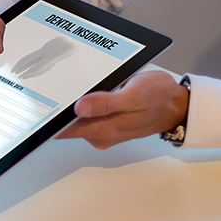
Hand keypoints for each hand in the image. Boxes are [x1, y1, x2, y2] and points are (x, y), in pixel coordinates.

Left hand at [56, 71, 188, 148]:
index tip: (42, 106)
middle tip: (55, 87)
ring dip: (72, 105)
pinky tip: (87, 92)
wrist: (178, 105)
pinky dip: (84, 105)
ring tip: (70, 86)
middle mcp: (101, 134)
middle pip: (68, 125)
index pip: (66, 131)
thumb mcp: (134, 95)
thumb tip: (80, 107)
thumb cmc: (159, 98)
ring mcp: (103, 131)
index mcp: (105, 130)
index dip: (52, 120)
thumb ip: (106, 103)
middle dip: (60, 108)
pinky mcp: (106, 124)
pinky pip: (87, 116)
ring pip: (77, 119)